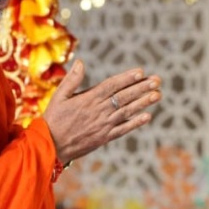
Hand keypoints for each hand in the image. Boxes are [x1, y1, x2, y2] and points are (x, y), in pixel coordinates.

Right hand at [43, 59, 160, 162]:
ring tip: (158, 95)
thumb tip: (80, 62)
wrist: (50, 146)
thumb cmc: (53, 119)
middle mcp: (99, 111)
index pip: (112, 85)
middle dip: (142, 87)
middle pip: (124, 96)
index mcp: (88, 99)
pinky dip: (135, 123)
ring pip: (127, 111)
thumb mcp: (58, 96)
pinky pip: (123, 129)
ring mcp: (103, 125)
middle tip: (157, 80)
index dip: (127, 78)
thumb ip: (71, 80)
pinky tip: (147, 116)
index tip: (141, 72)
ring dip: (143, 103)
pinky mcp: (104, 137)